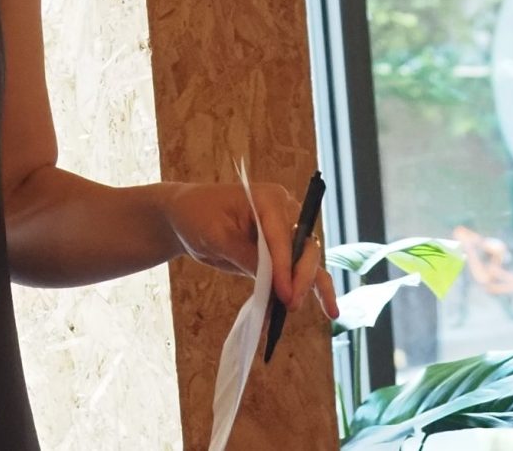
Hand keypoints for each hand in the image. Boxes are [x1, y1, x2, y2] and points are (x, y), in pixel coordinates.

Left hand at [164, 181, 338, 319]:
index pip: (282, 236)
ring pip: (307, 260)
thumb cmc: (197, 216)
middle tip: (291, 304)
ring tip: (328, 311)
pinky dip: (307, 288)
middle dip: (302, 277)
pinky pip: (297, 270)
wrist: (185, 216)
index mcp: (268, 199)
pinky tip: (327, 308)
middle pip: (304, 247)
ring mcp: (284, 231)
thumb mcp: (216, 236)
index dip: (285, 266)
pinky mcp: (279, 251)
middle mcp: (284, 212)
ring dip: (311, 285)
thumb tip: (273, 282)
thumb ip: (244, 256)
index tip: (284, 293)